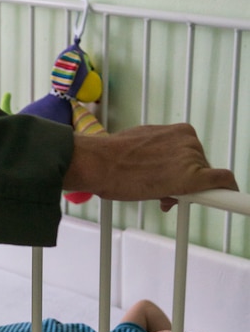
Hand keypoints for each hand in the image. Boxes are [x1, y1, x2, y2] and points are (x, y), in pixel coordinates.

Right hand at [62, 123, 237, 202]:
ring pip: (204, 179)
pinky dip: (228, 192)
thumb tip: (165, 174)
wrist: (102, 163)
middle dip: (184, 181)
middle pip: (199, 167)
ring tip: (157, 193)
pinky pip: (221, 184)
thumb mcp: (141, 146)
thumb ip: (159, 157)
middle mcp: (189, 141)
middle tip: (160, 191)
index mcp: (178, 131)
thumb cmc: (113, 157)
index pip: (192, 154)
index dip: (185, 169)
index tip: (178, 176)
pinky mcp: (194, 177)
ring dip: (186, 190)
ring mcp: (192, 158)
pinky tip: (230, 200)